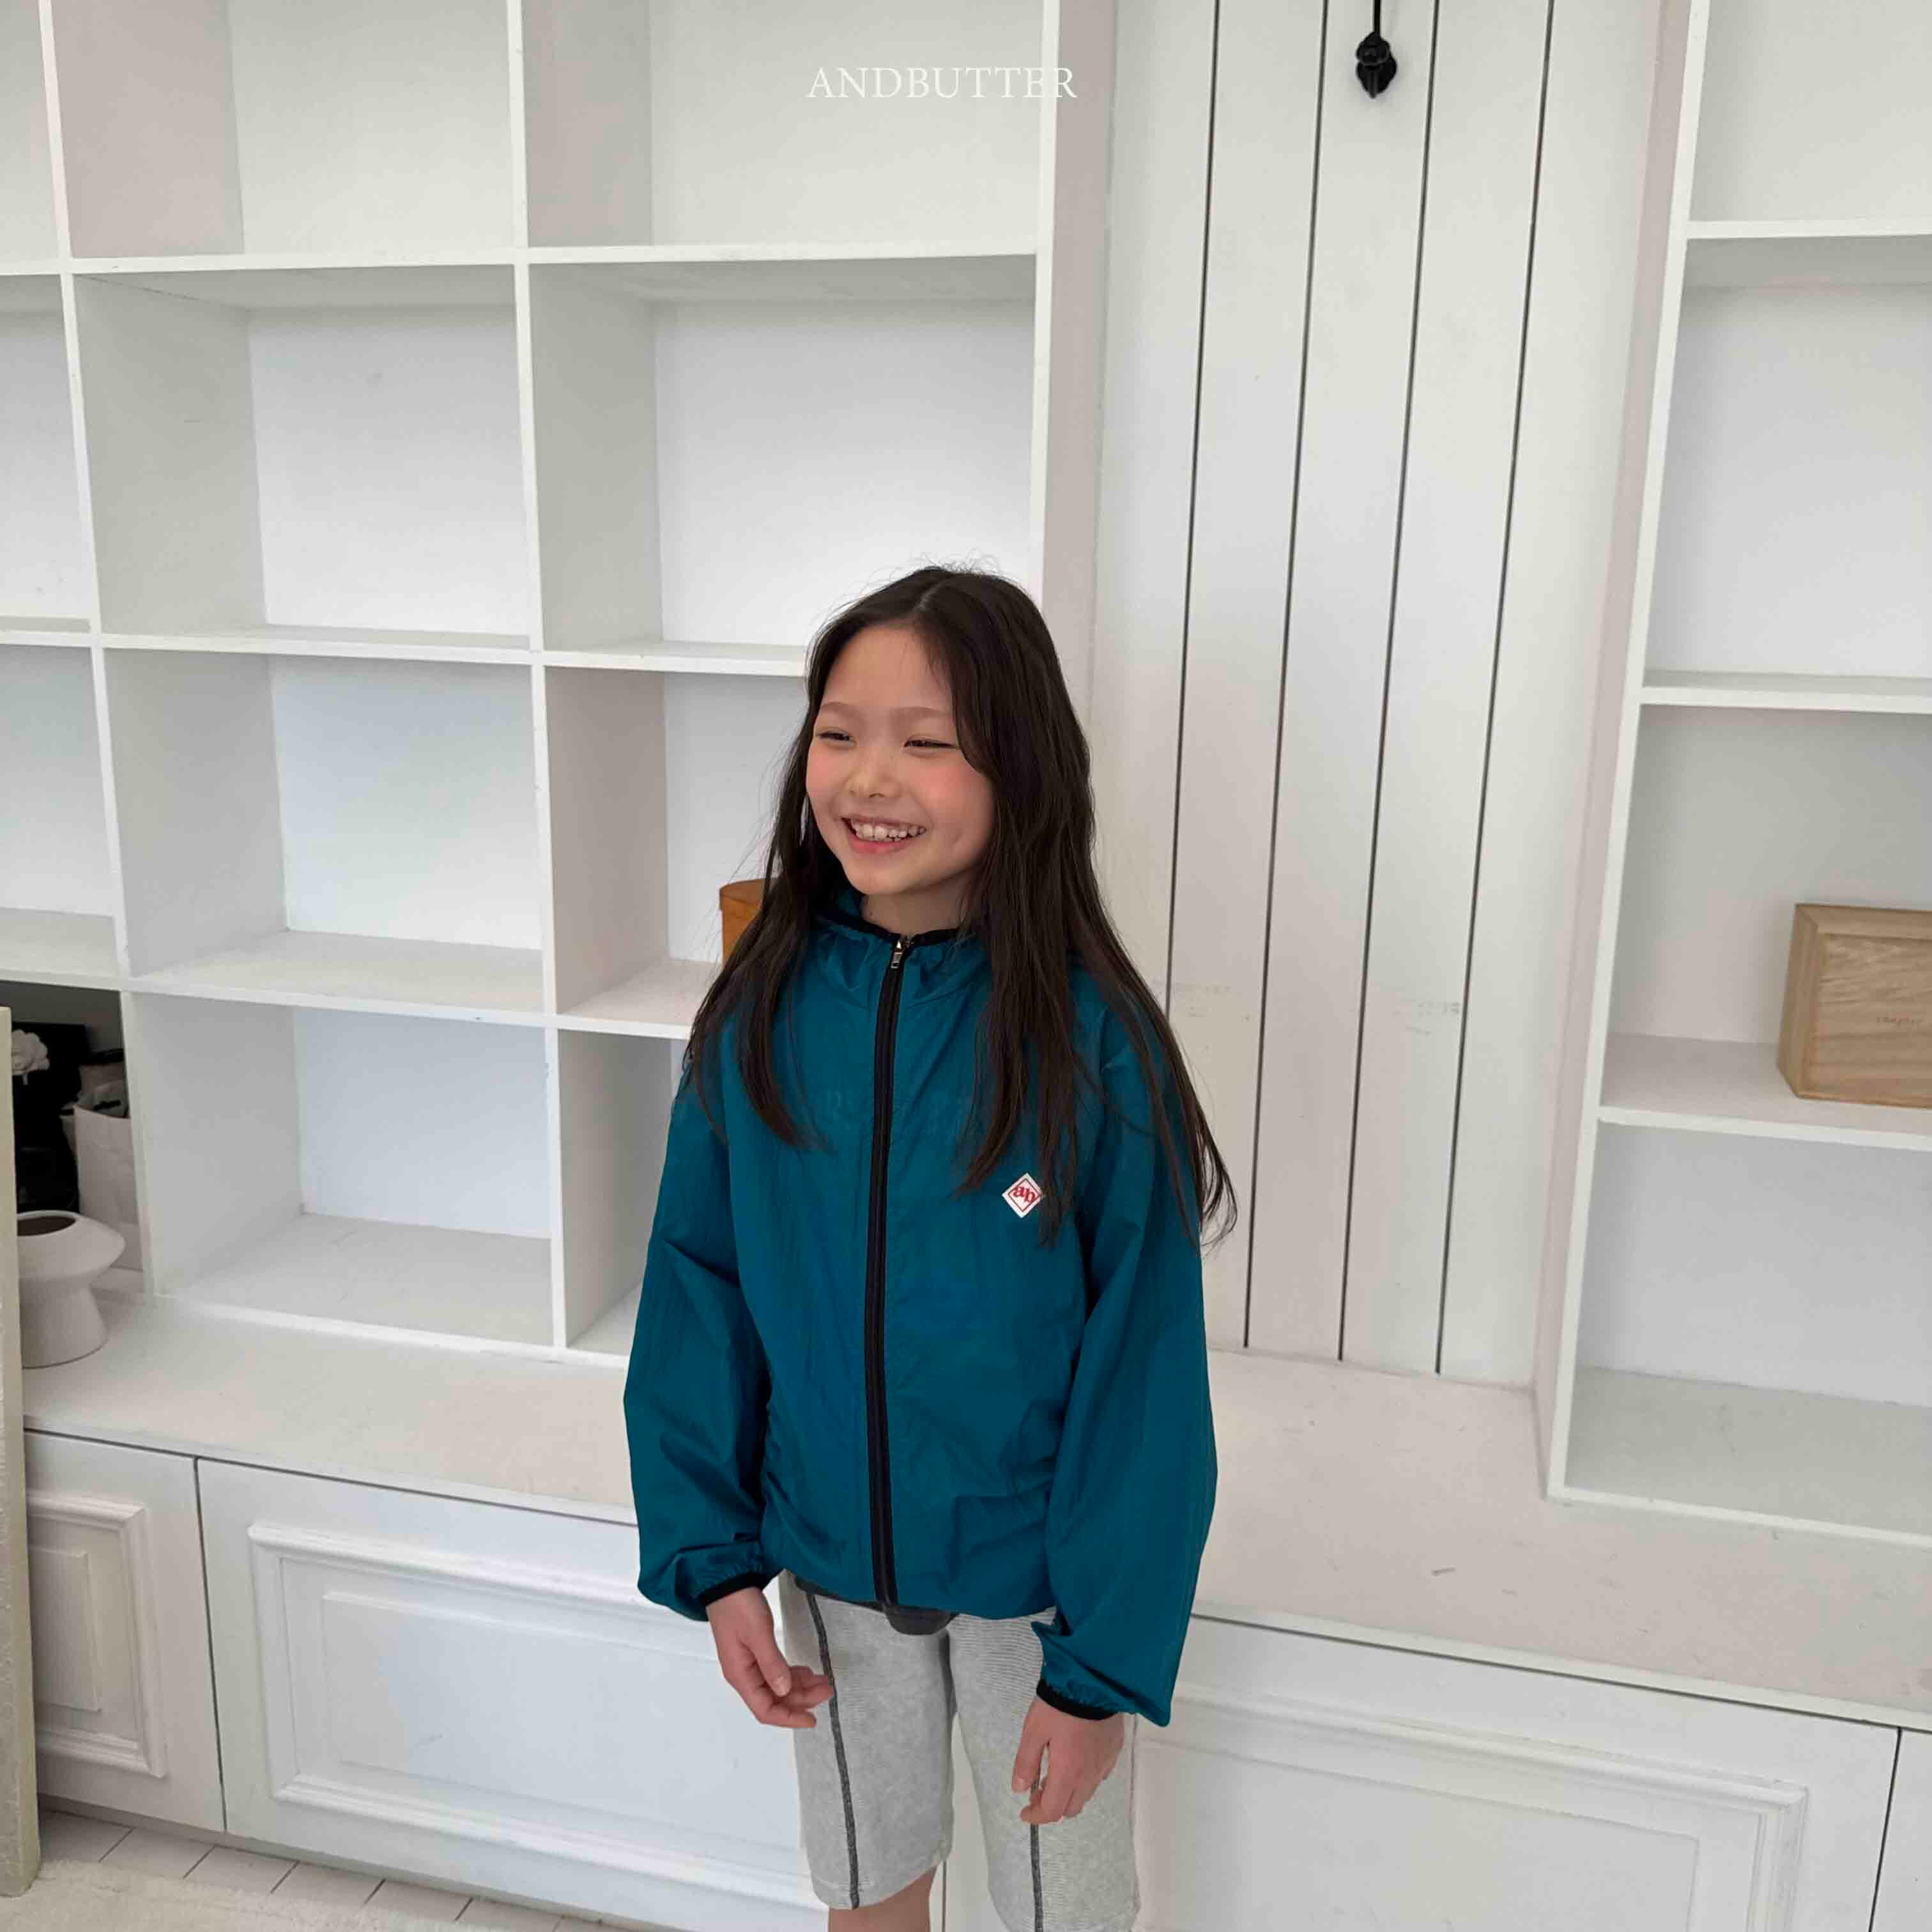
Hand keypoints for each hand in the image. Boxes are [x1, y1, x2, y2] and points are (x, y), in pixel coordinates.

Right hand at [706, 1585, 834, 1728]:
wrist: (726, 1582)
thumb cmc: (739, 1606)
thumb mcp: (758, 1634)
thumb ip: (772, 1664)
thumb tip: (785, 1691)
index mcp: (741, 1676)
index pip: (765, 1710)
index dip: (789, 1718)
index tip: (812, 1719)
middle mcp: (744, 1674)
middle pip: (774, 1699)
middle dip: (801, 1699)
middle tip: (827, 1690)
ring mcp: (749, 1663)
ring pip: (777, 1685)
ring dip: (799, 1687)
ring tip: (822, 1681)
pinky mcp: (754, 1651)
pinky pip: (775, 1671)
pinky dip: (792, 1674)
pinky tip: (806, 1672)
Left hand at [1009, 1697, 1125, 1823]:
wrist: (1094, 1682)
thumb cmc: (1059, 1706)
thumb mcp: (1034, 1731)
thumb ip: (1026, 1762)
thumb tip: (1019, 1789)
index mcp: (1068, 1774)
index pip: (1052, 1811)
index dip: (1036, 1816)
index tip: (1024, 1812)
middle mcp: (1089, 1775)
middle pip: (1071, 1808)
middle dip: (1052, 1806)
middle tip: (1037, 1789)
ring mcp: (1104, 1763)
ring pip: (1086, 1793)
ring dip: (1069, 1793)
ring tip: (1055, 1773)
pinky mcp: (1114, 1750)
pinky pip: (1099, 1775)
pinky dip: (1085, 1778)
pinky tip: (1076, 1760)